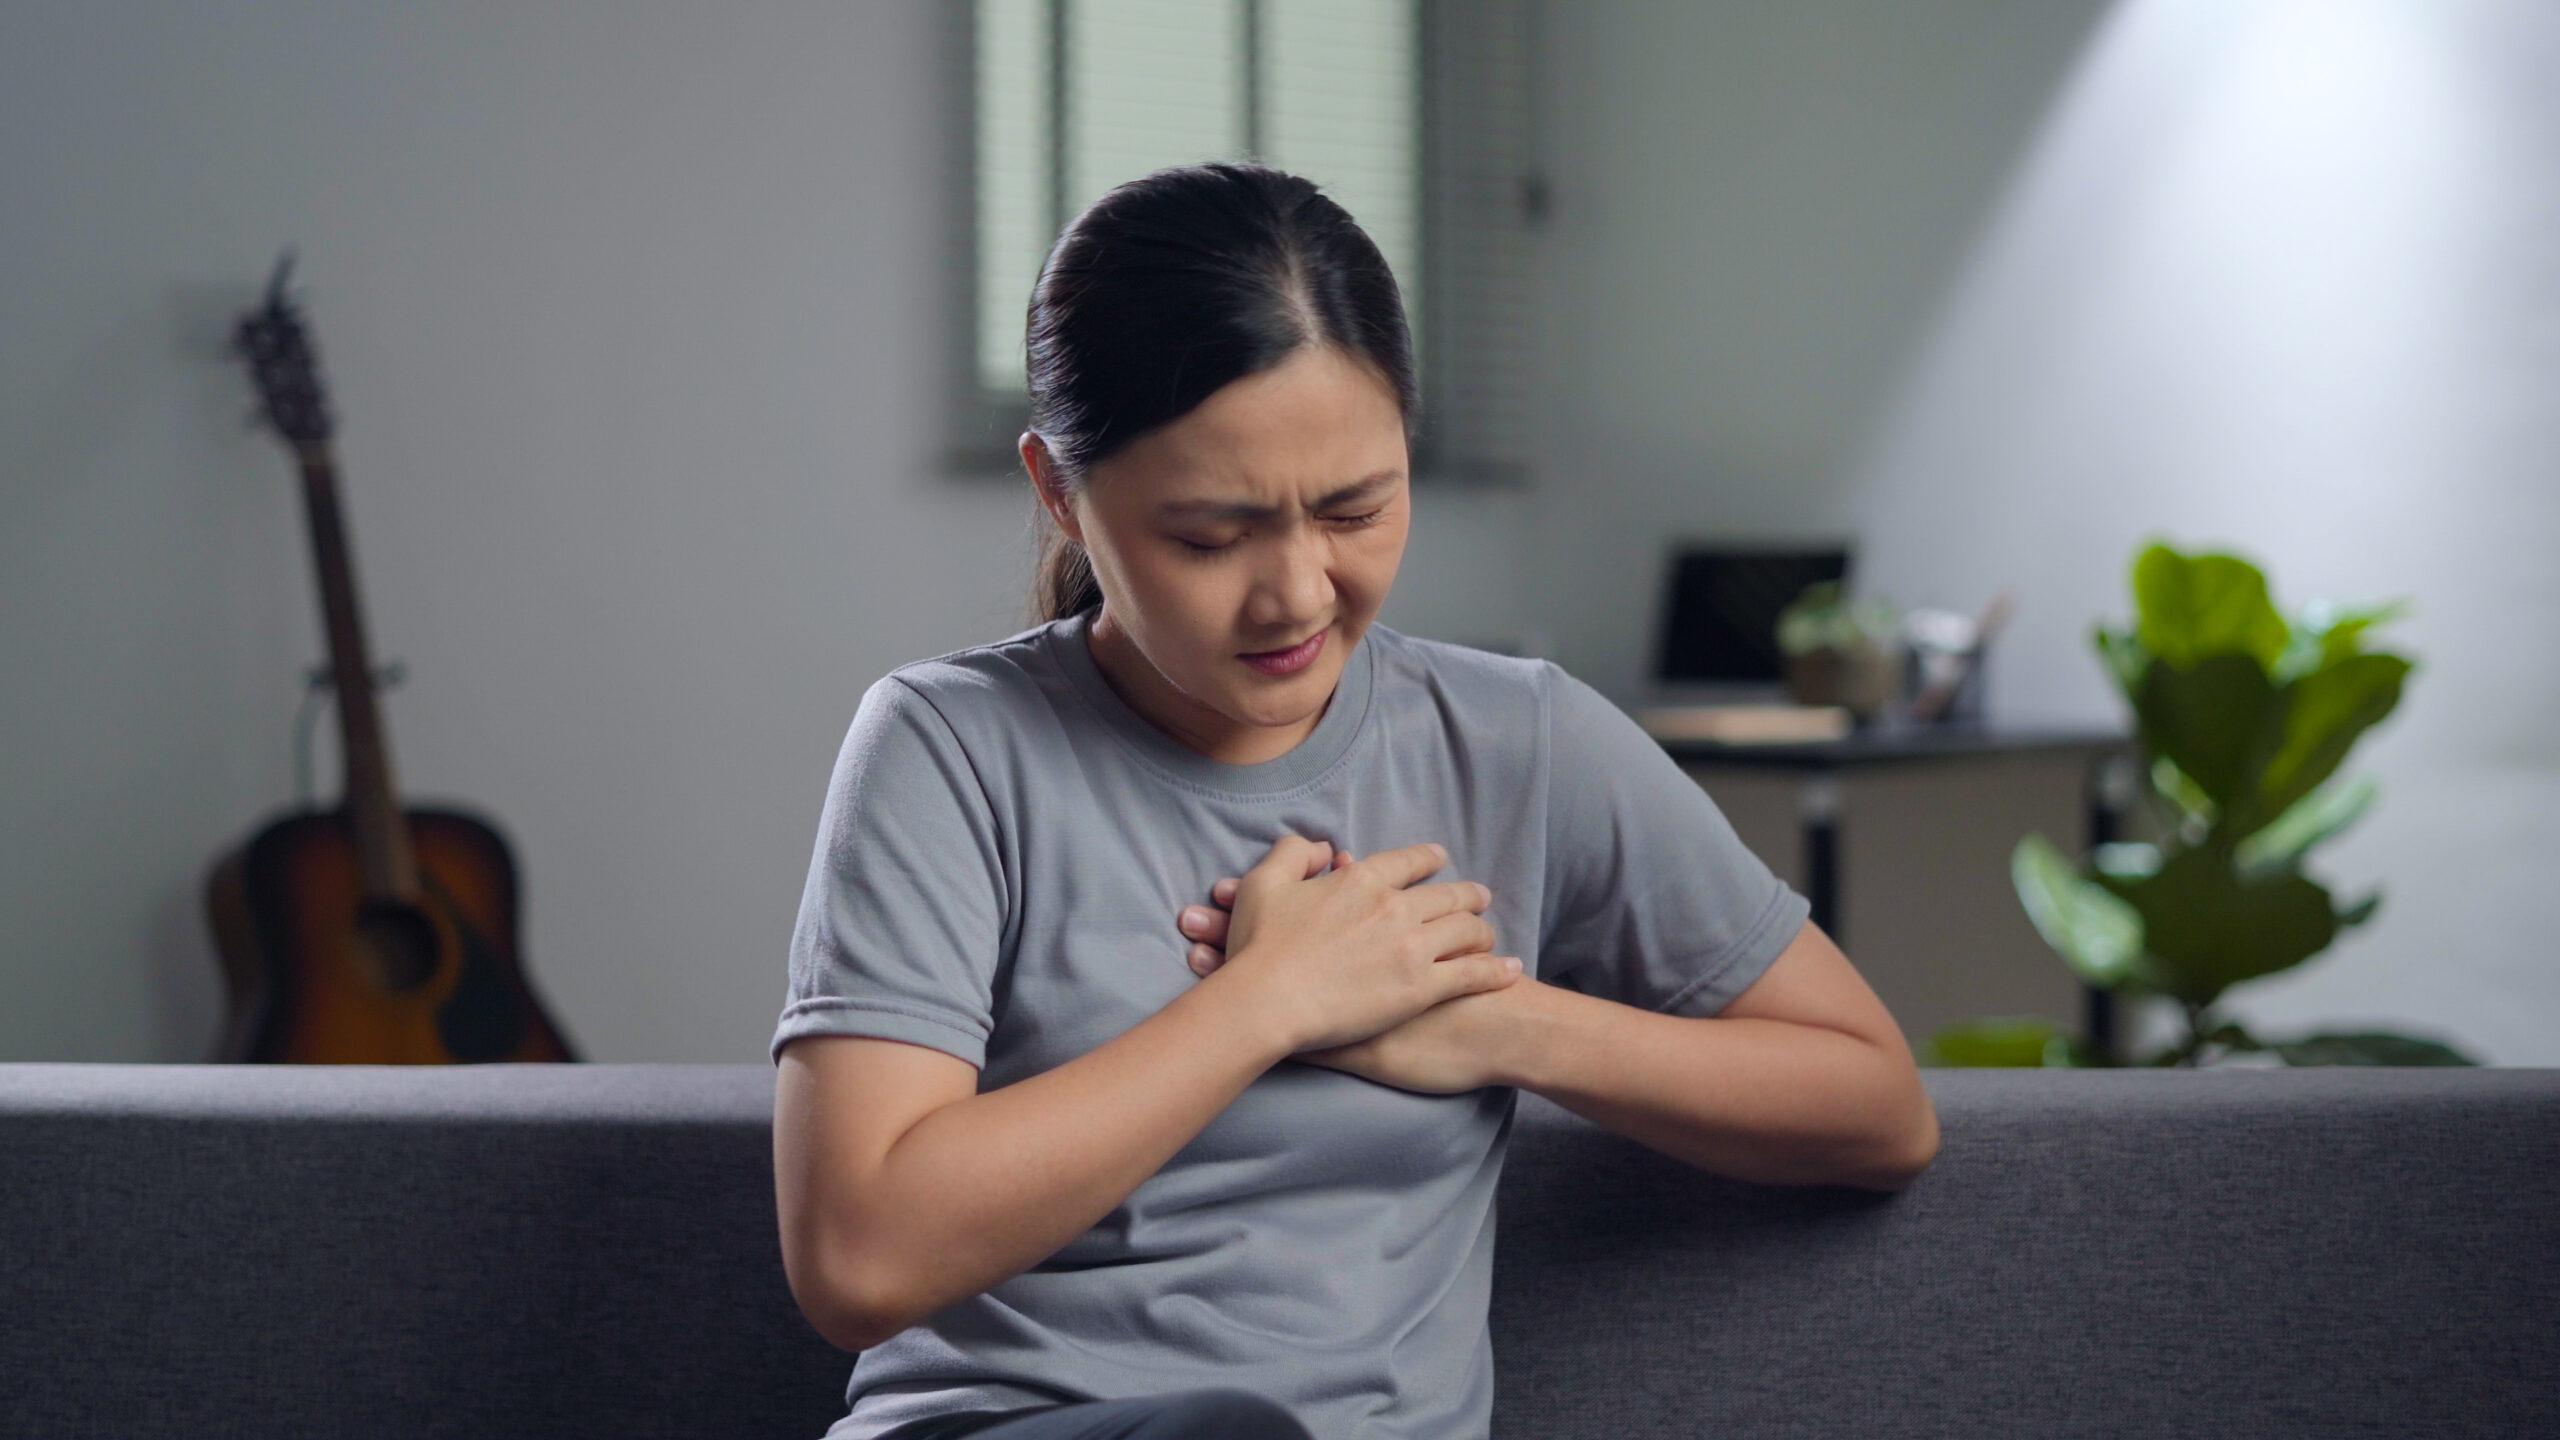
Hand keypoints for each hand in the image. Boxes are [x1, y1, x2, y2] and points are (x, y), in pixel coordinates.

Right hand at [1181, 845, 1527, 1092]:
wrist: (1267, 1001)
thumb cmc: (1258, 946)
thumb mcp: (1263, 883)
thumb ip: (1293, 853)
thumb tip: (1322, 847)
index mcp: (1362, 880)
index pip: (1409, 861)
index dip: (1429, 858)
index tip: (1440, 859)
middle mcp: (1395, 907)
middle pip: (1449, 894)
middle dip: (1469, 894)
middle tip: (1481, 897)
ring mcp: (1412, 948)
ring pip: (1467, 931)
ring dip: (1483, 931)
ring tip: (1490, 937)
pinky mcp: (1421, 988)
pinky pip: (1472, 974)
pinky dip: (1496, 970)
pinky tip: (1511, 970)